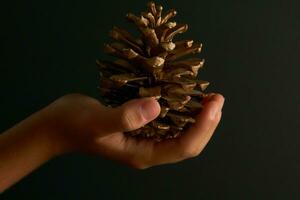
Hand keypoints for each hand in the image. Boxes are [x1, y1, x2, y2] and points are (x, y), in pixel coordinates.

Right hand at [43, 93, 223, 168]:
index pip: (183, 146)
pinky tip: (185, 96)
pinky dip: (182, 110)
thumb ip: (125, 116)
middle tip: (217, 99)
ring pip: (181, 133)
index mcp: (142, 153)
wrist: (57, 126)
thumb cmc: (73, 124)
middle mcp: (148, 149)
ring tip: (208, 98)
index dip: (202, 127)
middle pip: (188, 143)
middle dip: (206, 123)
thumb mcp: (96, 121)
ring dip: (198, 117)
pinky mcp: (142, 126)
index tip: (213, 104)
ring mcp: (146, 138)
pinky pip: (170, 122)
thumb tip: (157, 106)